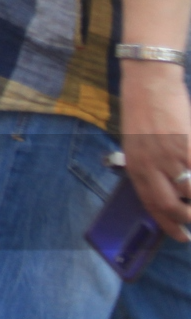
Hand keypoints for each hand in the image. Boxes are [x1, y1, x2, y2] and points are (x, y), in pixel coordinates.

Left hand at [119, 61, 190, 239]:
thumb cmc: (141, 110)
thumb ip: (145, 166)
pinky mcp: (187, 145)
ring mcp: (169, 156)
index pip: (150, 204)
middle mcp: (149, 165)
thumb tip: (164, 189)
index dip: (166, 224)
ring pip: (189, 193)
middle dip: (184, 220)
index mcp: (134, 165)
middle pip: (169, 205)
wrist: (149, 82)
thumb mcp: (134, 143)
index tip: (180, 235)